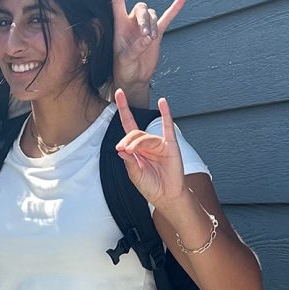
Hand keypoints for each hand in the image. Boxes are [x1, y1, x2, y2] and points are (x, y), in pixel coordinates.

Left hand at [110, 0, 184, 102]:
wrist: (134, 77)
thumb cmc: (124, 68)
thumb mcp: (125, 60)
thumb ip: (136, 48)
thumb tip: (149, 37)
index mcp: (119, 25)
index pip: (117, 1)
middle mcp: (132, 22)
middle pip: (141, 8)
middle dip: (145, 20)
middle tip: (147, 36)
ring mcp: (145, 26)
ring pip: (152, 15)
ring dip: (153, 25)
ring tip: (152, 39)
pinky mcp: (156, 33)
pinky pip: (167, 18)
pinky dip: (174, 8)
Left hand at [114, 89, 185, 206]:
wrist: (166, 196)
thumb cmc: (150, 185)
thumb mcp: (134, 174)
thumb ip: (129, 161)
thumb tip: (122, 149)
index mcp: (136, 148)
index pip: (128, 124)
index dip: (123, 109)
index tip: (118, 94)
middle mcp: (147, 143)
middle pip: (134, 133)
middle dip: (127, 140)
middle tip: (124, 150)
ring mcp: (159, 143)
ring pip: (145, 137)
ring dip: (136, 143)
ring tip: (131, 152)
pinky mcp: (170, 145)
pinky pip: (168, 127)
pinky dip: (166, 114)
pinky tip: (163, 103)